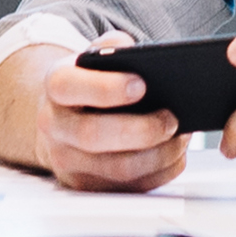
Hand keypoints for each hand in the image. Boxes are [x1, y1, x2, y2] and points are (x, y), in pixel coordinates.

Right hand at [0, 46, 192, 193]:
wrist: (65, 120)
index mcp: (56, 86)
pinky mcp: (86, 187)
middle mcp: (54, 126)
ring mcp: (67, 162)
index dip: (105, 88)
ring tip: (180, 138)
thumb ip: (112, 48)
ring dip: (157, 156)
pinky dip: (159, 174)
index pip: (69, 87)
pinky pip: (127, 188)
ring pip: (116, 170)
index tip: (141, 85)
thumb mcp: (96, 57)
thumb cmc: (91, 83)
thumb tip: (133, 52)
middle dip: (140, 130)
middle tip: (171, 119)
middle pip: (93, 136)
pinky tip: (174, 156)